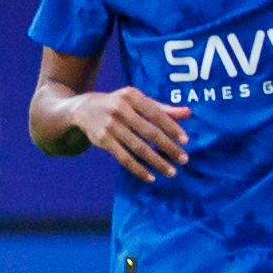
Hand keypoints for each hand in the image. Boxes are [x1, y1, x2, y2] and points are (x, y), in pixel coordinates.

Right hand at [75, 87, 191, 181]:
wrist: (83, 108)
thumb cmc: (120, 104)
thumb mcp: (138, 100)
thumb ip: (163, 108)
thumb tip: (188, 113)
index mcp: (132, 96)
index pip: (156, 114)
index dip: (171, 127)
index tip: (185, 141)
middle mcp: (120, 109)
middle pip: (149, 132)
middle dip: (168, 147)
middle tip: (184, 159)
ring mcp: (110, 125)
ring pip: (137, 147)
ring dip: (156, 161)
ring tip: (171, 171)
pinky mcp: (102, 140)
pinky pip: (123, 158)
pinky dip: (137, 169)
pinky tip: (150, 177)